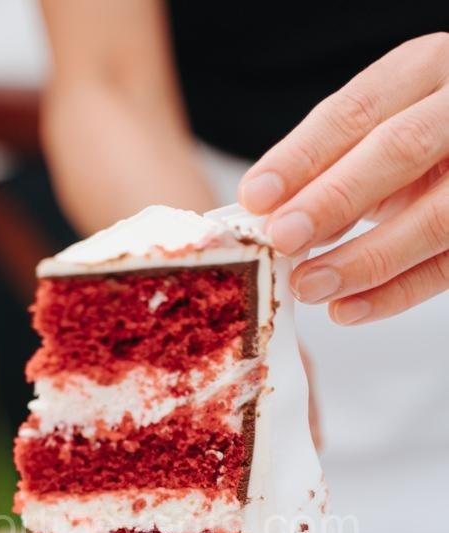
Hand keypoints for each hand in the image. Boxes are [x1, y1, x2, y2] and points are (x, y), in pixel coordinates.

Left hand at [238, 33, 448, 323]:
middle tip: (282, 238)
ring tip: (307, 285)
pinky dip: (395, 294)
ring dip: (363, 259)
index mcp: (427, 70)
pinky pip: (448, 268)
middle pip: (400, 149)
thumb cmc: (419, 149)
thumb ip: (332, 171)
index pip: (359, 108)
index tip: (256, 196)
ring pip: (435, 217)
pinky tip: (347, 309)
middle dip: (333, 199)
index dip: (304, 155)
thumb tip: (277, 220)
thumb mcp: (376, 142)